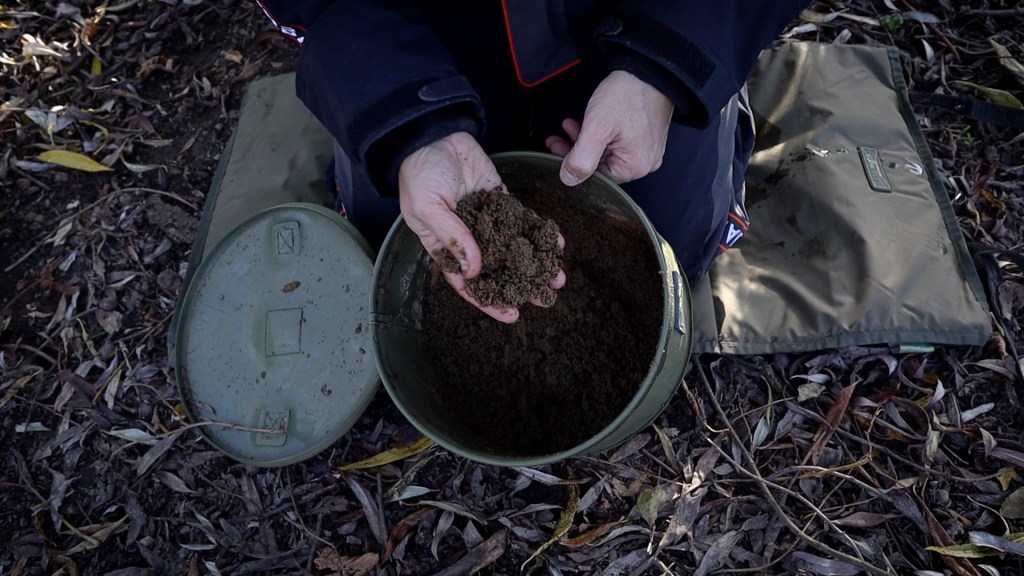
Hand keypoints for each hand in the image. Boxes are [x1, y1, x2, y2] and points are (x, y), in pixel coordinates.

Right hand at [399, 131, 565, 323]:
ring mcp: (487, 220)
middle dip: (521, 285)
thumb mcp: (428, 207)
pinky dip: (539, 232)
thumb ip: (452, 238)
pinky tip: (556, 243)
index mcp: (445, 246)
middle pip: (497, 269)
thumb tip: (474, 270)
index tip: (512, 315)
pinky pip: (522, 221)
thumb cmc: (420, 172)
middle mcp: (468, 238)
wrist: (434, 133)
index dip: (489, 300)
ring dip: (535, 263)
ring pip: (514, 248)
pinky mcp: (500, 200)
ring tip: (556, 277)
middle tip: (544, 299)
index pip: (468, 282)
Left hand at [545, 70, 673, 185]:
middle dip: (577, 150)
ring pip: (608, 152)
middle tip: (556, 139)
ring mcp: (648, 149)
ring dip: (585, 141)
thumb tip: (569, 180)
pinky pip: (619, 142)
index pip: (596, 177)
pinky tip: (586, 122)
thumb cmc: (626, 96)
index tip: (555, 149)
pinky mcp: (646, 136)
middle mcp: (645, 163)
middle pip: (602, 165)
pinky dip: (601, 134)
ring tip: (569, 126)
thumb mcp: (597, 128)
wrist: (649, 68)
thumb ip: (581, 159)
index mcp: (635, 167)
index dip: (573, 164)